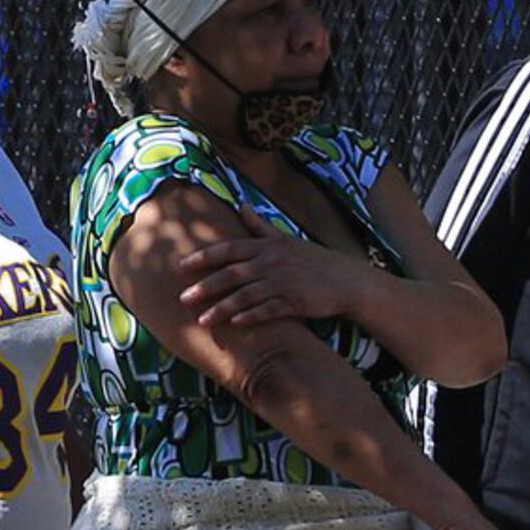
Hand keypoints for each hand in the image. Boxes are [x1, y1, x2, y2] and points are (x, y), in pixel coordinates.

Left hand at [173, 230, 373, 329]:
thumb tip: (242, 205)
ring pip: (246, 295)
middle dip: (206, 286)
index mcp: (268, 247)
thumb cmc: (314, 260)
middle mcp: (272, 262)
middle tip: (183, 298)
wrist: (348, 281)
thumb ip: (260, 227)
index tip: (181, 265)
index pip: (229, 249)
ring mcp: (284, 282)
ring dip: (222, 308)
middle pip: (232, 274)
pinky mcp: (295, 302)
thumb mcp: (286, 240)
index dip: (204, 257)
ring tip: (202, 321)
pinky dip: (251, 316)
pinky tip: (235, 323)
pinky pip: (268, 310)